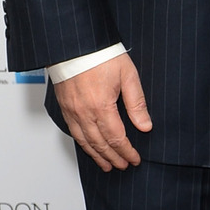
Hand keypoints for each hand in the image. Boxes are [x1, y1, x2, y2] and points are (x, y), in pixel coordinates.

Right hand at [54, 55, 151, 172]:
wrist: (75, 44)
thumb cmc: (101, 55)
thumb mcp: (128, 76)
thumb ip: (136, 103)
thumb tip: (145, 126)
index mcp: (101, 106)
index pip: (116, 138)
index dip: (126, 151)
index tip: (134, 159)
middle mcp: (84, 112)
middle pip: (100, 144)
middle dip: (113, 158)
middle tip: (123, 166)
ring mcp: (71, 111)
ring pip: (84, 142)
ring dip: (97, 156)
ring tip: (107, 165)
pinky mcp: (64, 107)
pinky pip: (73, 132)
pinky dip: (83, 144)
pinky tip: (89, 148)